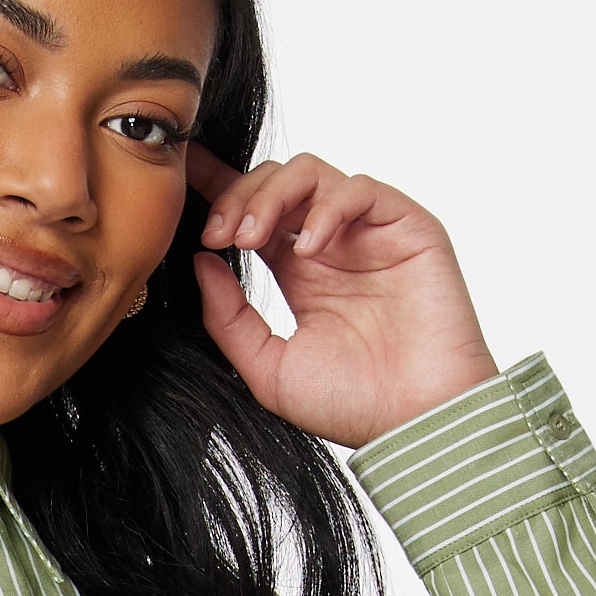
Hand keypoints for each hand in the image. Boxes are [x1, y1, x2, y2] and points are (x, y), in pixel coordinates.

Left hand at [184, 142, 500, 449]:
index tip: (181, 175)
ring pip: (311, 173)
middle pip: (275, 183)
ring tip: (251, 239)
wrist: (414, 421)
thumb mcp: (268, 367)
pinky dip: (327, 208)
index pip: (254, 212)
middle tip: (217, 235)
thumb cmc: (351, 404)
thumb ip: (229, 317)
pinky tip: (309, 247)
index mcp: (299, 273)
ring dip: (272, 195)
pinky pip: (360, 189)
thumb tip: (200, 262)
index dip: (217, 186)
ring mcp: (367, 233)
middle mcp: (331, 246)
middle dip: (236, 197)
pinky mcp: (406, 227)